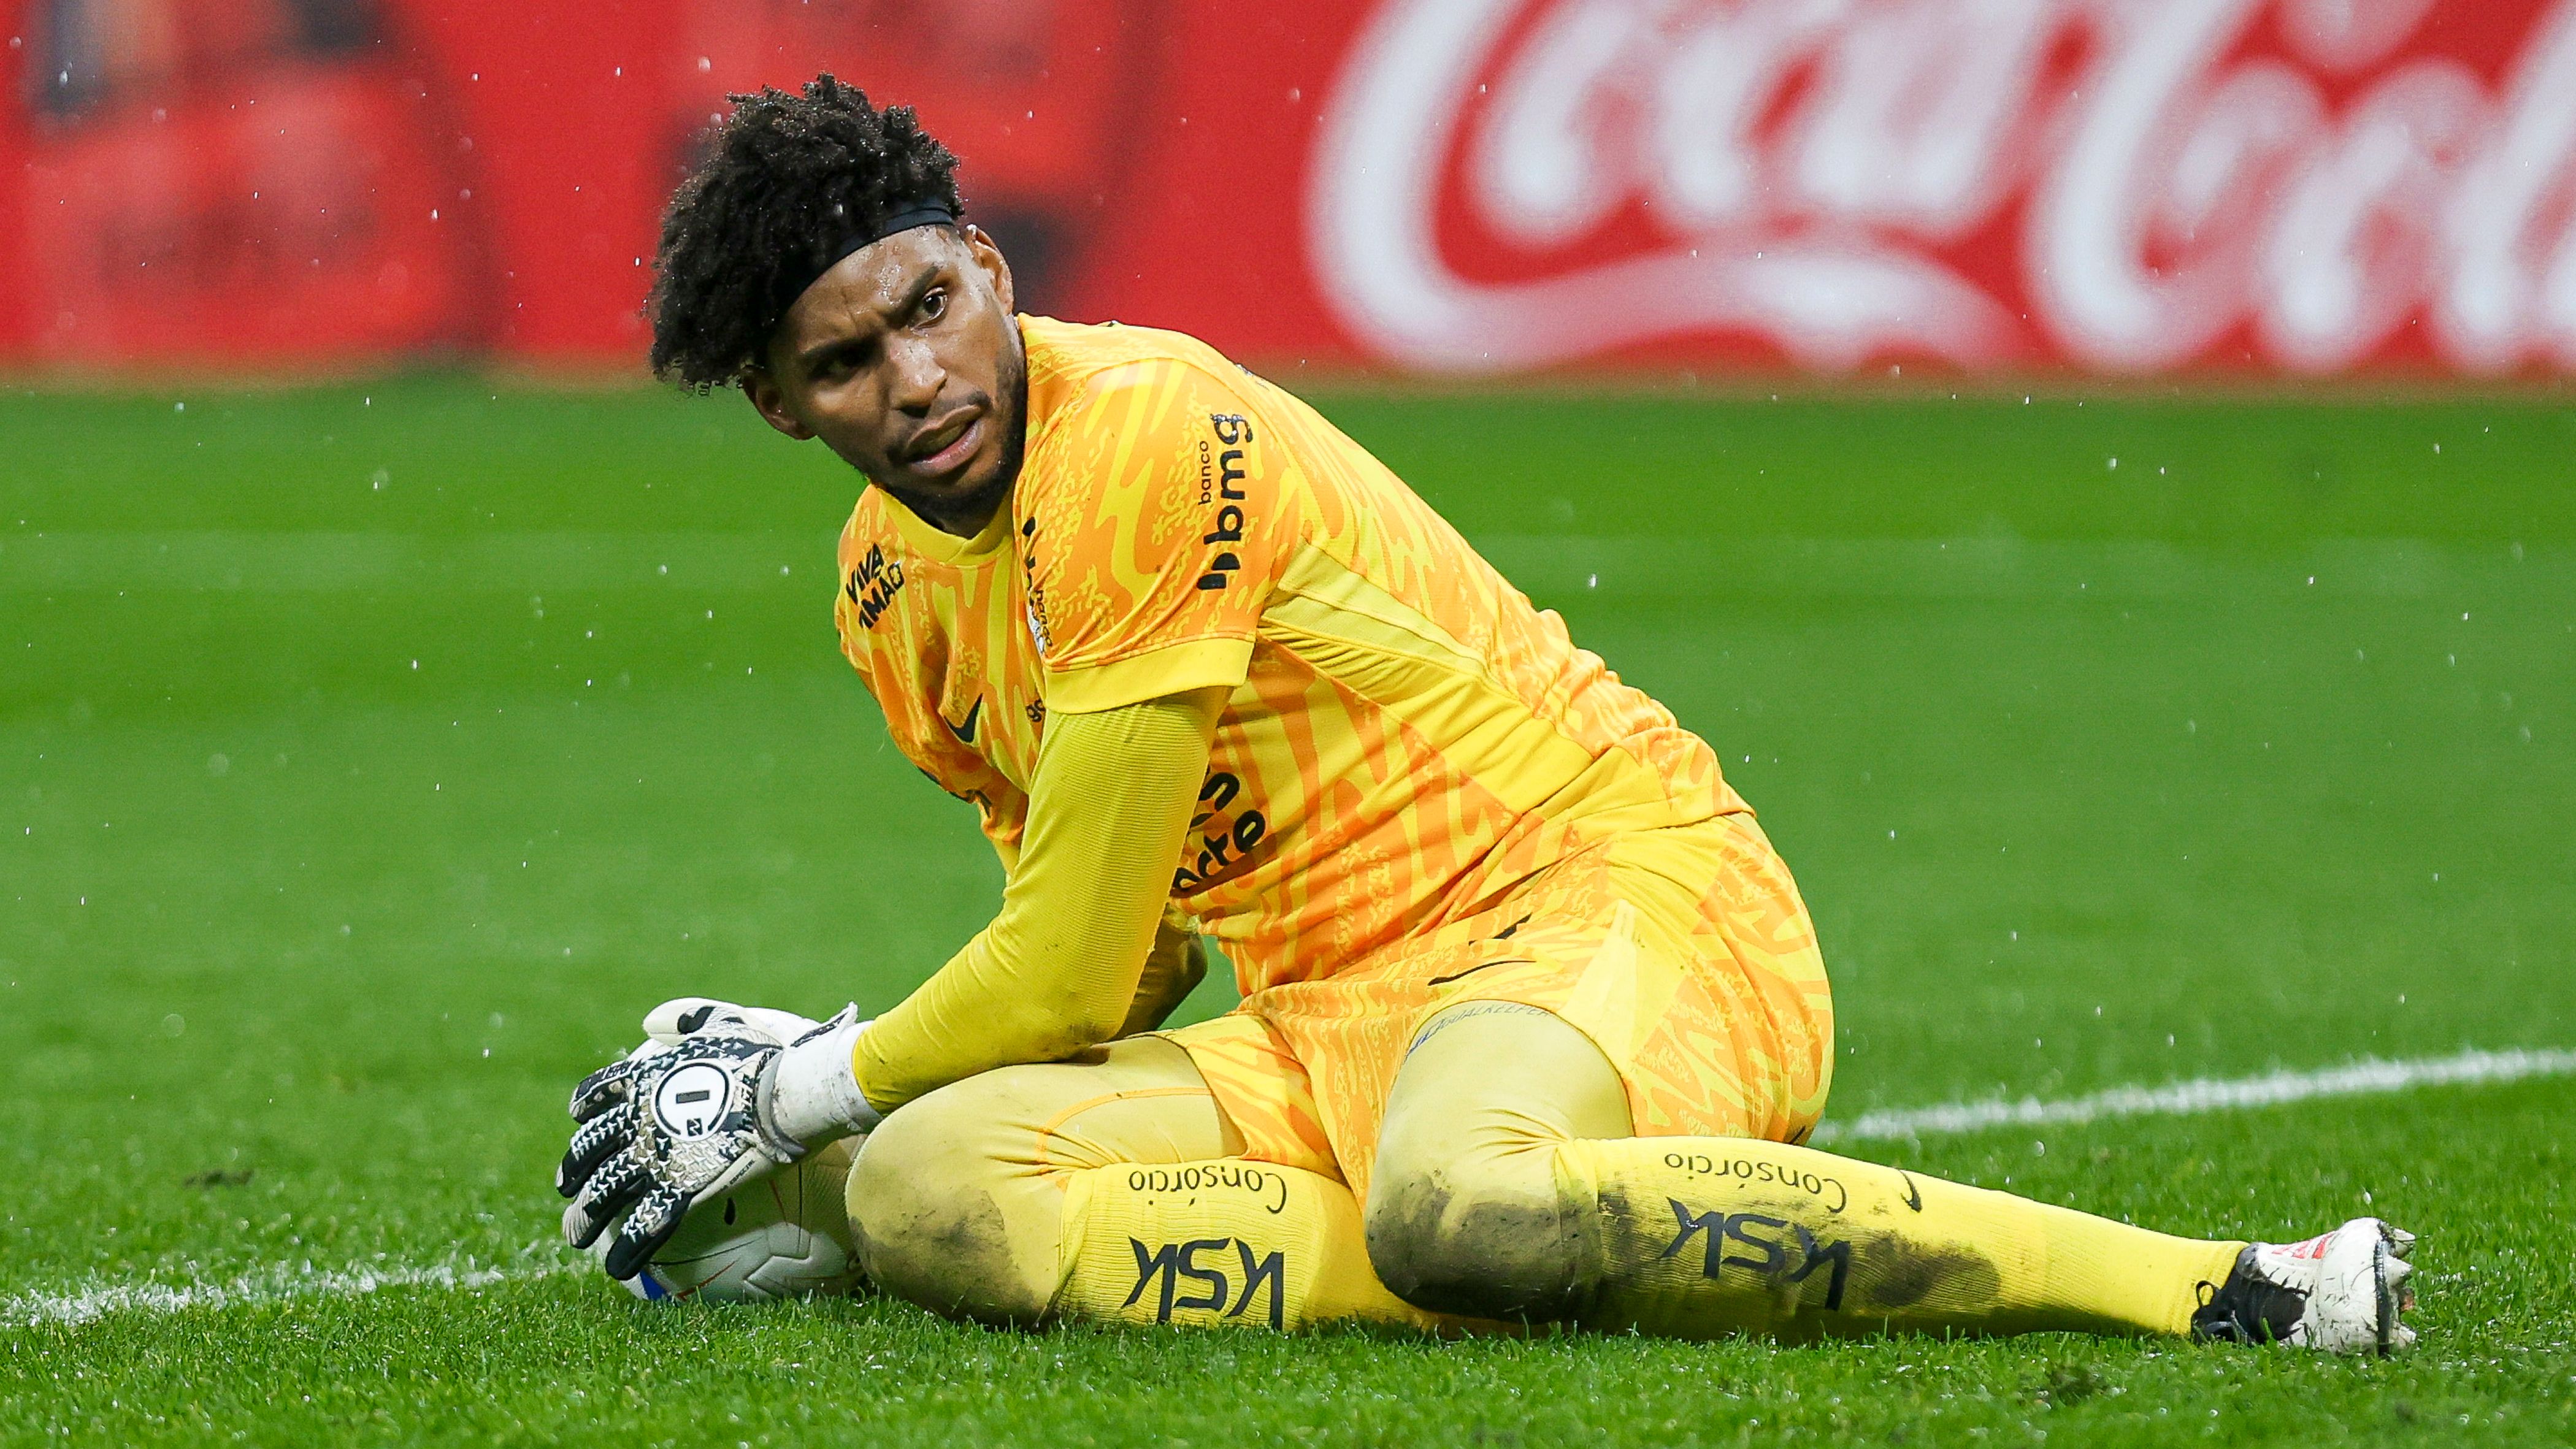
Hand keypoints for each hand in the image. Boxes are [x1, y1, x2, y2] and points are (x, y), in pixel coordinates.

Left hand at [556, 999, 872, 1279]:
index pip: (597, 1095)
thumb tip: (650, 1021)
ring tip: (575, 1237)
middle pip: (589, 1151)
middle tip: (567, 1190)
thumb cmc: (762, 1058)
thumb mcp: (720, 1023)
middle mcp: (638, 1120)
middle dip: (573, 1173)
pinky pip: (642, 1226)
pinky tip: (617, 1267)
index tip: (579, 1124)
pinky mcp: (678, 1189)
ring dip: (584, 1218)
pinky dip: (626, 1251)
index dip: (585, 1111)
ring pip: (603, 1193)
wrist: (785, 1092)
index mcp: (645, 1080)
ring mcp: (654, 1157)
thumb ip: (686, 1017)